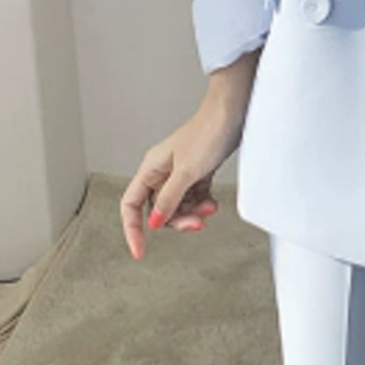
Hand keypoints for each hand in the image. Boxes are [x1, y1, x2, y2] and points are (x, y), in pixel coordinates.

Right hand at [119, 97, 245, 259]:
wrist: (232, 113)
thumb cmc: (207, 133)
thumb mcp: (187, 172)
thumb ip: (169, 199)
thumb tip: (154, 222)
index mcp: (151, 168)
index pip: (131, 205)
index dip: (132, 229)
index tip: (139, 251)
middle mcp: (162, 171)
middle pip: (159, 209)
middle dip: (177, 220)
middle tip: (197, 224)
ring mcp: (181, 172)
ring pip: (178, 206)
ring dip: (193, 212)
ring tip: (210, 209)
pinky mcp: (198, 172)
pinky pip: (194, 198)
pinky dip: (202, 204)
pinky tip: (212, 204)